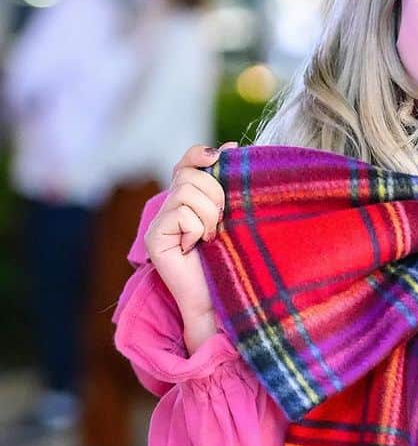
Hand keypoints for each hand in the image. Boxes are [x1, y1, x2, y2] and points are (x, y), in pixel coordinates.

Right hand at [144, 141, 237, 325]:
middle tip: (221, 222)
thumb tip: (231, 146)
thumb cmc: (232, 260)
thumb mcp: (234, 216)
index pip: (186, 164)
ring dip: (209, 215)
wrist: (223, 300)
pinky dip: (197, 229)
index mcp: (187, 201)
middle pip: (190, 176)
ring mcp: (159, 223)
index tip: (219, 155)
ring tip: (211, 238)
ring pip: (187, 193)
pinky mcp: (154, 237)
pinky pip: (181, 214)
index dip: (199, 155)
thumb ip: (228, 185)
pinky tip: (197, 247)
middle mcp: (168, 208)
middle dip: (215, 196)